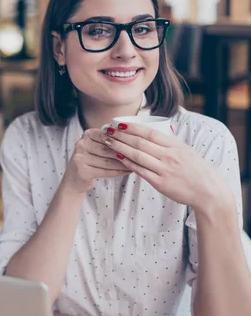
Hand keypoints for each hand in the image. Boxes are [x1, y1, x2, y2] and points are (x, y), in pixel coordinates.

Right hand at [64, 128, 132, 192]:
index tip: (135, 144)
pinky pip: (104, 171)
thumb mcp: (97, 145)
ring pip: (107, 161)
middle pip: (107, 149)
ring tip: (135, 164)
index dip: (121, 140)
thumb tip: (132, 136)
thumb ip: (110, 140)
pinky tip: (127, 171)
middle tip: (138, 156)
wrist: (75, 178)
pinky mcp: (82, 171)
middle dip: (124, 153)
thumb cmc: (91, 159)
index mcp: (87, 134)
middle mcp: (81, 144)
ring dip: (123, 164)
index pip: (107, 135)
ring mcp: (80, 158)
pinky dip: (118, 172)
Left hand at [103, 123, 231, 208]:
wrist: (208, 191)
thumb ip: (169, 144)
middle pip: (140, 143)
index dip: (133, 128)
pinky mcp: (161, 183)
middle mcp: (169, 156)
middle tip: (108, 131)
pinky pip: (140, 171)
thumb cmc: (196, 170)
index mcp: (175, 145)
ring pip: (138, 156)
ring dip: (120, 148)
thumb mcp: (185, 151)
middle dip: (121, 136)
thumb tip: (152, 134)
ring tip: (108, 143)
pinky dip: (128, 164)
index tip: (120, 124)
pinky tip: (118, 158)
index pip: (150, 133)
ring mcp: (164, 170)